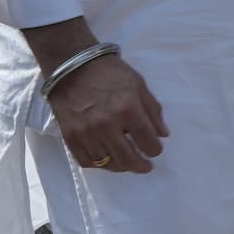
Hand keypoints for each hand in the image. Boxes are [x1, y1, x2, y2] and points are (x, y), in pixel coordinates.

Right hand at [49, 51, 168, 173]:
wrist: (73, 66)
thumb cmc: (109, 73)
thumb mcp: (138, 84)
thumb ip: (153, 110)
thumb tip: (163, 135)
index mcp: (128, 109)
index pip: (147, 140)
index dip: (155, 149)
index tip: (155, 150)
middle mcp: (107, 124)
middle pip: (128, 158)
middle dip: (140, 165)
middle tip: (145, 167)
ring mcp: (86, 133)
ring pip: (107, 163)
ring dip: (121, 167)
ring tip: (127, 164)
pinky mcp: (70, 137)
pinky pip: (86, 161)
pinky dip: (99, 165)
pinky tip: (106, 160)